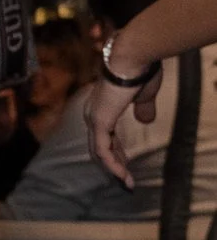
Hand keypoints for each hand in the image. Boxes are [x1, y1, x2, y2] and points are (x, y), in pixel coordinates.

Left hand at [83, 63, 163, 187]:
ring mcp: (94, 119)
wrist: (133, 56)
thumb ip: (143, 109)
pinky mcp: (99, 122)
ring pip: (100, 152)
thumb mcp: (144, 95)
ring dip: (114, 169)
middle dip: (114, 164)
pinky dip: (112, 165)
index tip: (126, 165)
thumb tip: (146, 121)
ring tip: (127, 183)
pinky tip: (122, 176)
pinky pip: (103, 151)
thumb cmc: (140, 70)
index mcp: (102, 106)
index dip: (116, 152)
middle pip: (100, 147)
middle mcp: (93, 114)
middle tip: (126, 180)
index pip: (105, 136)